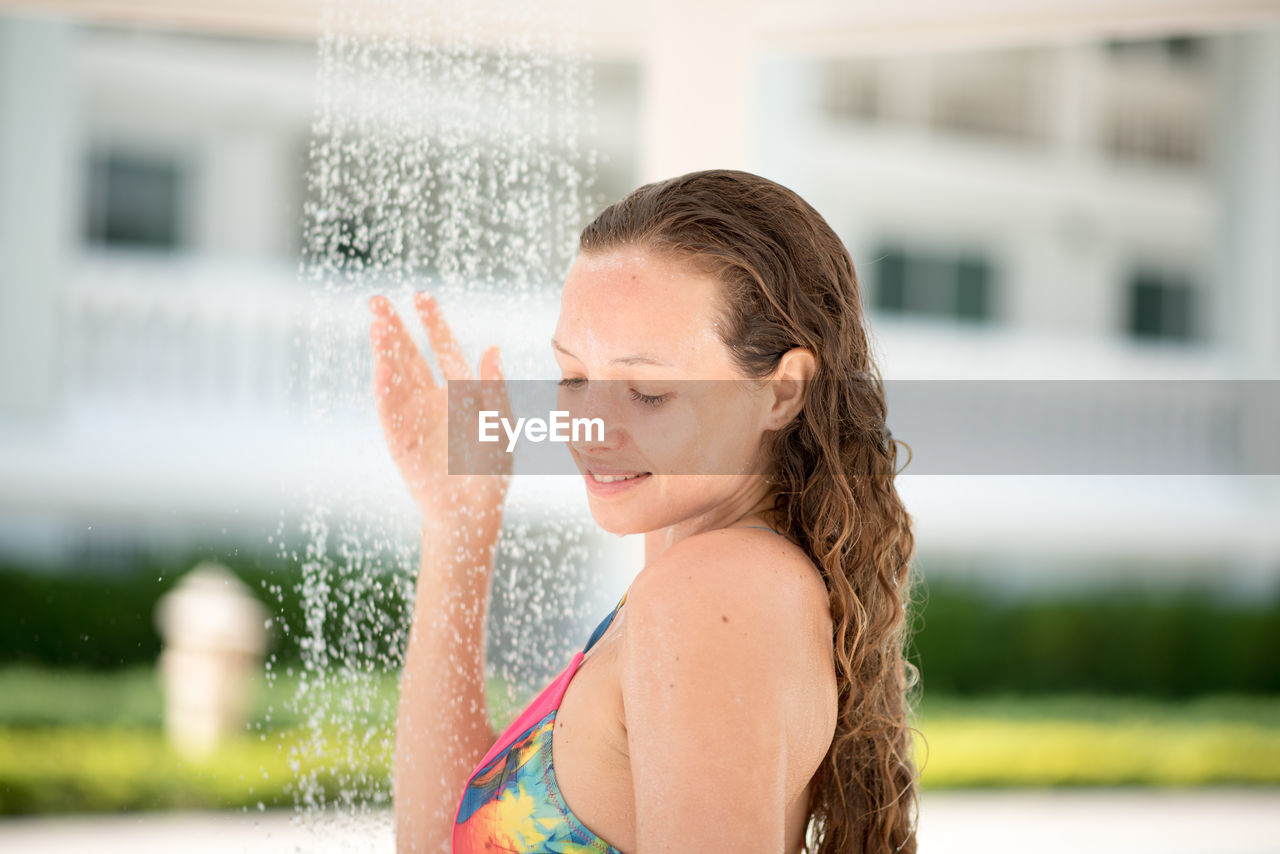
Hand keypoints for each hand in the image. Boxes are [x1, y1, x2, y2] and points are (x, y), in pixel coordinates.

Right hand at [369, 291, 511, 524]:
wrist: (471, 510)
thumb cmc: (492, 468)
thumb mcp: (500, 423)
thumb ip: (494, 386)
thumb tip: (493, 347)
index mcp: (459, 389)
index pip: (442, 348)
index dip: (432, 323)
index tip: (421, 297)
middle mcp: (431, 397)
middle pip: (409, 354)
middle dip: (394, 327)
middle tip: (378, 300)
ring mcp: (412, 416)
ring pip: (394, 376)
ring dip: (385, 350)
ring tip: (377, 324)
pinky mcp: (398, 438)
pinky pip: (389, 409)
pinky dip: (384, 389)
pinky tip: (381, 368)